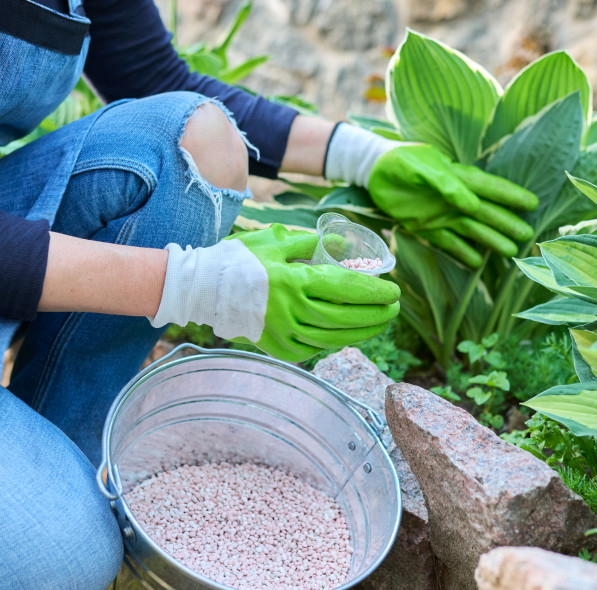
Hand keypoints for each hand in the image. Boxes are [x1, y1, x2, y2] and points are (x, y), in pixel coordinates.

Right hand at [150, 224, 399, 361]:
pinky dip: (336, 342)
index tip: (394, 291)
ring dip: (362, 332)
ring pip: (335, 338)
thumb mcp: (276, 242)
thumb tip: (343, 245)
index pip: (347, 289)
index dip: (375, 292)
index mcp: (295, 282)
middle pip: (347, 317)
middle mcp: (293, 312)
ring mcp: (285, 334)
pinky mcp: (278, 349)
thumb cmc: (239, 260)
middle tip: (394, 308)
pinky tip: (349, 335)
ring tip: (379, 323)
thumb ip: (312, 244)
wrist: (201, 290)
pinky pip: (315, 348)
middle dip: (376, 314)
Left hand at [323, 123, 537, 267]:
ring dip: (490, 240)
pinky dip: (462, 252)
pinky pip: (448, 242)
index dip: (510, 195)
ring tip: (510, 252)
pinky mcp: (426, 227)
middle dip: (506, 223)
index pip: (490, 188)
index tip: (532, 204)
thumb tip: (471, 204)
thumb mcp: (420, 168)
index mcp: (457, 178)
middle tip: (527, 235)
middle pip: (486, 212)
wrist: (373, 171)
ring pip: (471, 230)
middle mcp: (454, 198)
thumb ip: (445, 184)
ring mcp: (442, 214)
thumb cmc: (399, 162)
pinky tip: (476, 263)